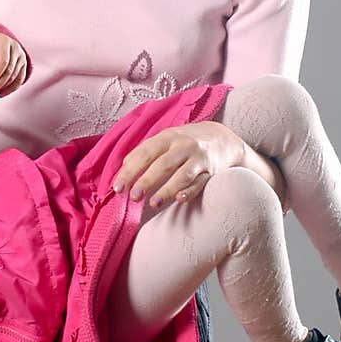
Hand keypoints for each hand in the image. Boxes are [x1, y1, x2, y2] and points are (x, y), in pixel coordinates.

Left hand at [0, 30, 27, 97]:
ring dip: (2, 87)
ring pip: (14, 77)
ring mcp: (21, 56)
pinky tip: (0, 93)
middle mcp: (15, 47)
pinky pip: (19, 80)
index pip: (2, 61)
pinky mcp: (23, 65)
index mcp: (2, 41)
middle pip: (9, 71)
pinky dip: (10, 89)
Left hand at [113, 122, 246, 208]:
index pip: (144, 154)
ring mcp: (198, 158)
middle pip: (162, 164)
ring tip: (153, 204)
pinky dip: (190, 191)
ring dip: (167, 189)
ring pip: (182, 175)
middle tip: (133, 197)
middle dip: (146, 180)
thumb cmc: (185, 143)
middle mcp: (183, 146)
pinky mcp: (211, 171)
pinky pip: (200, 183)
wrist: (222, 139)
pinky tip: (179, 199)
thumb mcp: (165, 140)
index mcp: (167, 137)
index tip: (118, 187)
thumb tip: (123, 170)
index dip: (130, 171)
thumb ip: (145, 153)